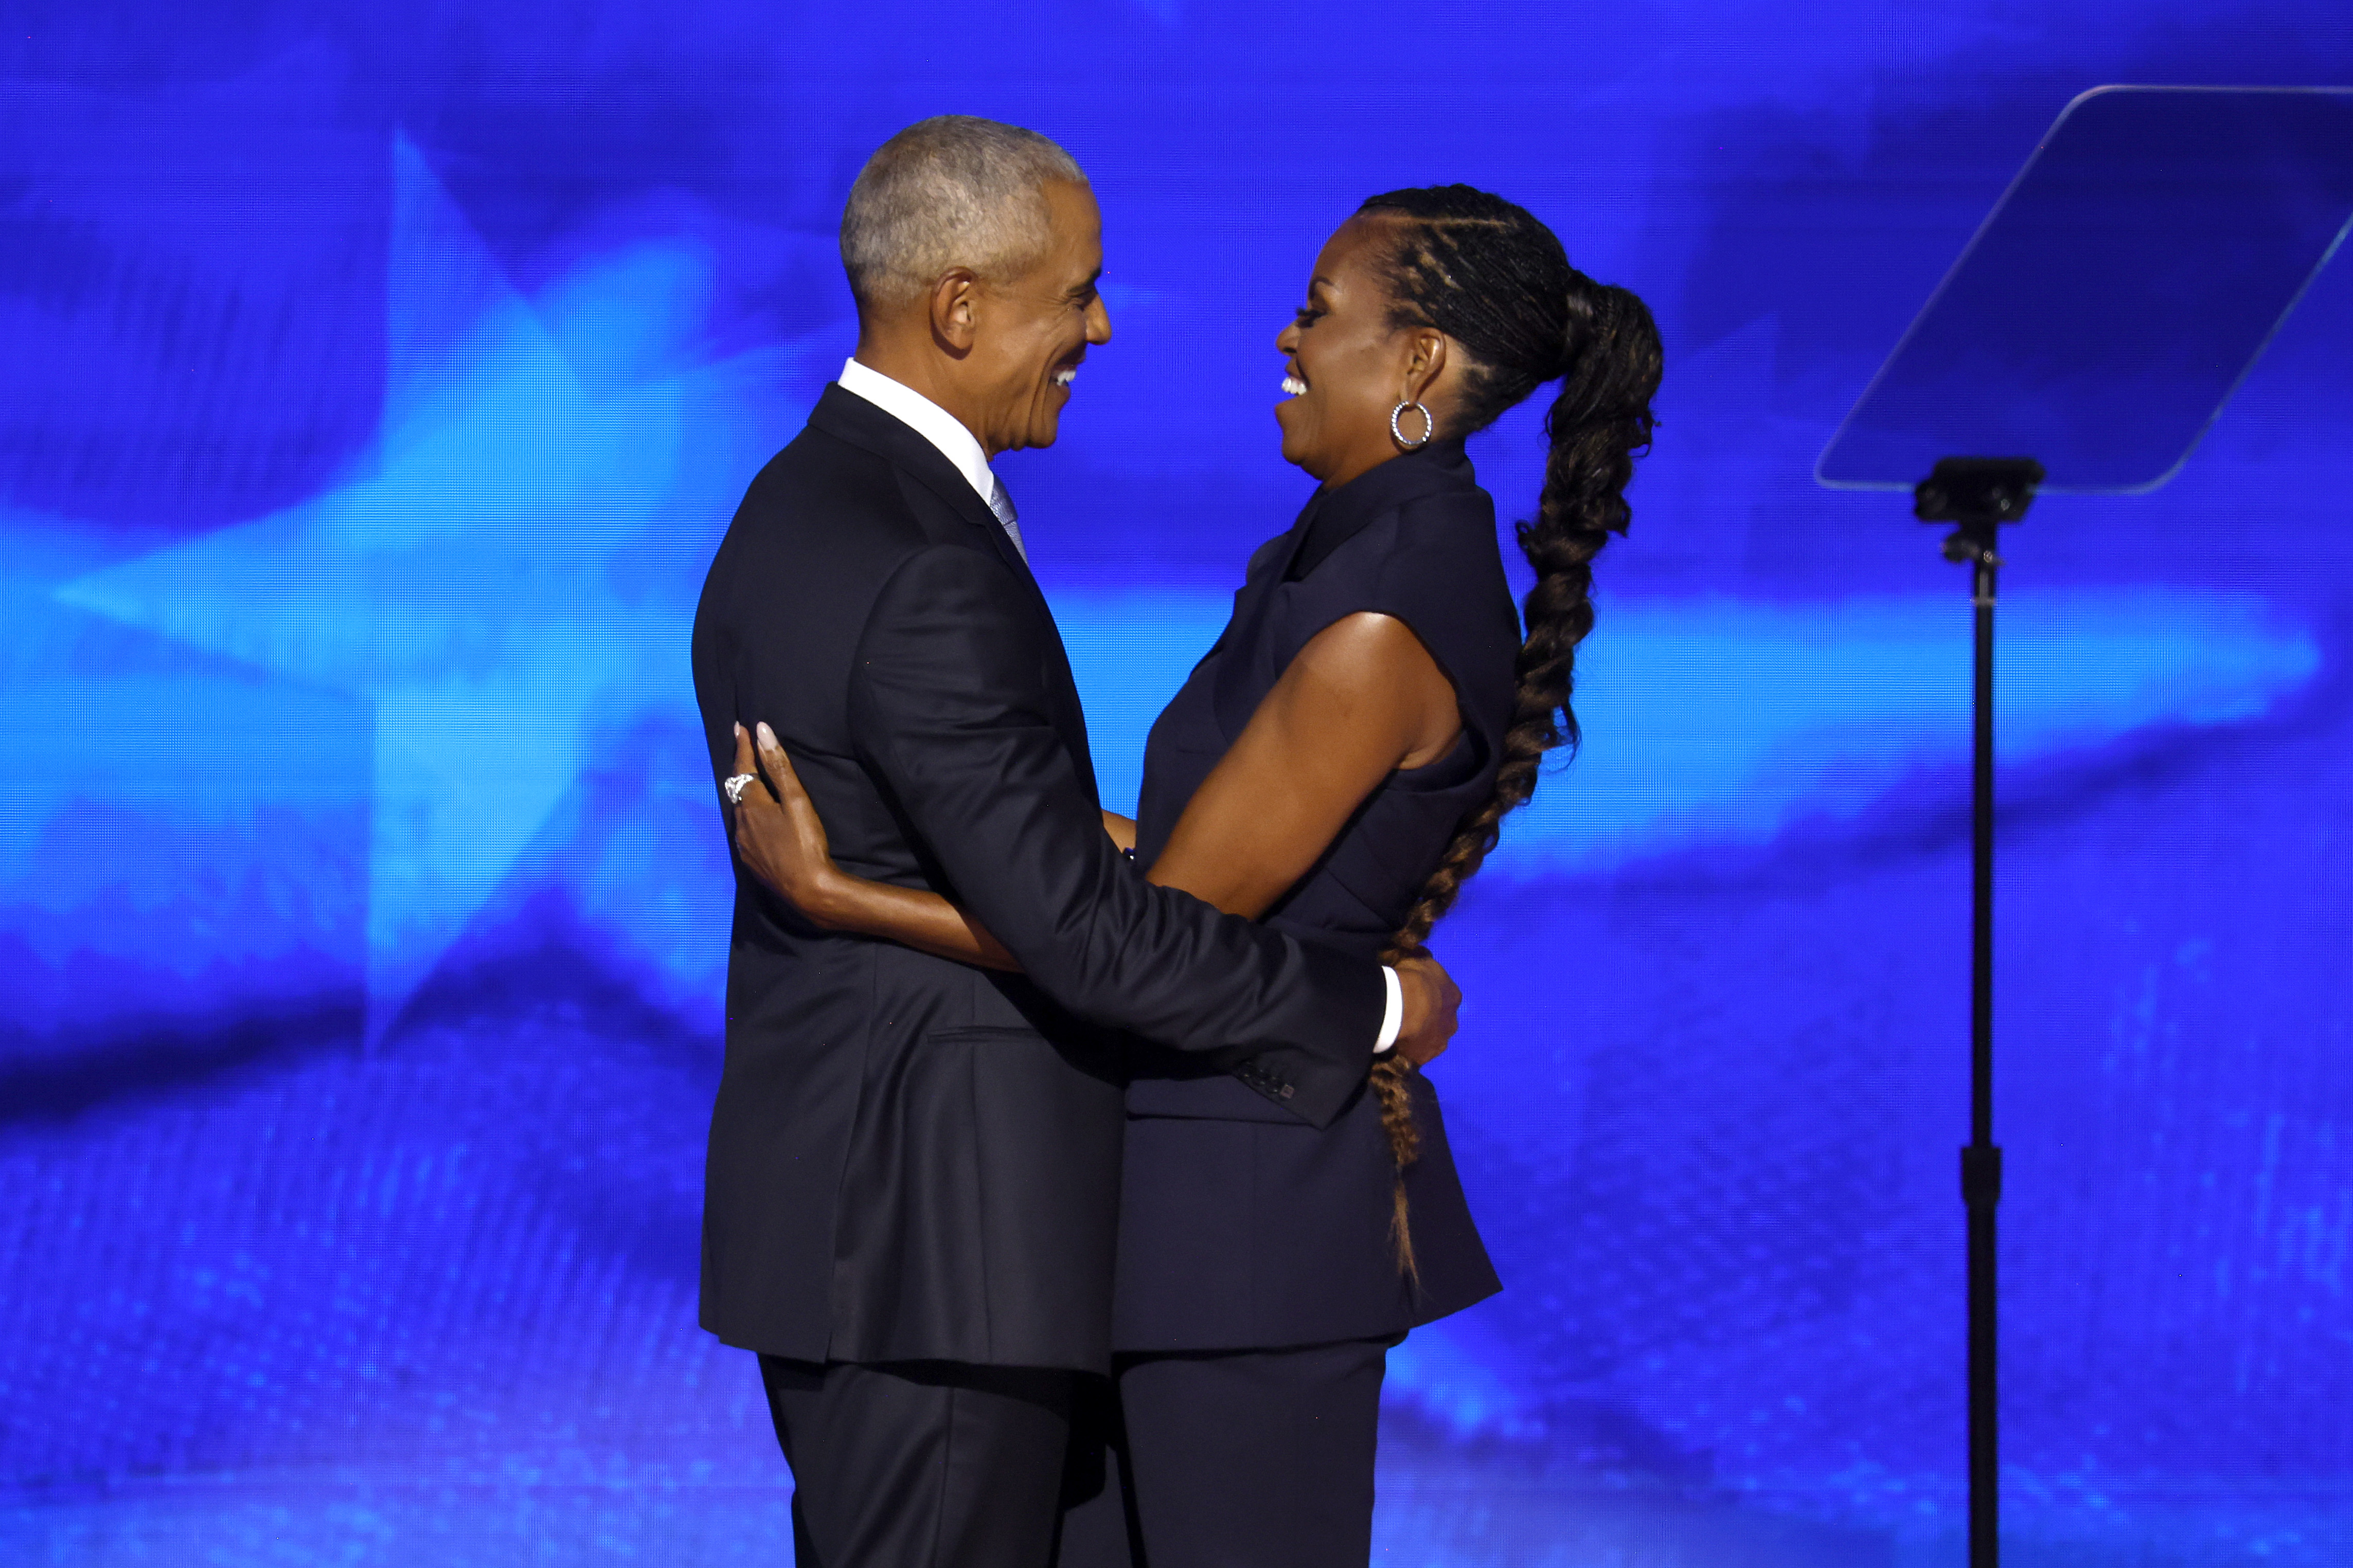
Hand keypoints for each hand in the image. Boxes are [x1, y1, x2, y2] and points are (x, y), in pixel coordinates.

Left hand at [724, 722, 843, 921]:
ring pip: (739, 811)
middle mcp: (741, 824)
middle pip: (737, 789)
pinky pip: (743, 831)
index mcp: (752, 806)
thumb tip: (762, 732)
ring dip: (744, 793)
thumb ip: (779, 766)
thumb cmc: (807, 844)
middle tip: (743, 749)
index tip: (740, 728)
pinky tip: (757, 821)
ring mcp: (743, 845)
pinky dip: (748, 817)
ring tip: (750, 782)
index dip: (743, 747)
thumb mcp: (798, 801)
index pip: (743, 768)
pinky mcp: (749, 861)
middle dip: (741, 767)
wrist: (808, 891)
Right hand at [1390, 951, 1459, 1067]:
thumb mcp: (1420, 959)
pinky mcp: (1425, 1057)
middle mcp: (1452, 1021)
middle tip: (1410, 1015)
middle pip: (1442, 1022)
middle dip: (1430, 1019)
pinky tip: (1397, 1044)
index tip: (1418, 997)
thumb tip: (1423, 954)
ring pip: (1431, 1039)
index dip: (1432, 998)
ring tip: (1402, 1031)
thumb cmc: (1412, 979)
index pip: (1447, 998)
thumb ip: (1424, 960)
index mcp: (1453, 997)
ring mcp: (1440, 1041)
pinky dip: (1409, 1049)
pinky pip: (1416, 1053)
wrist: (1402, 1005)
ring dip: (1421, 1036)